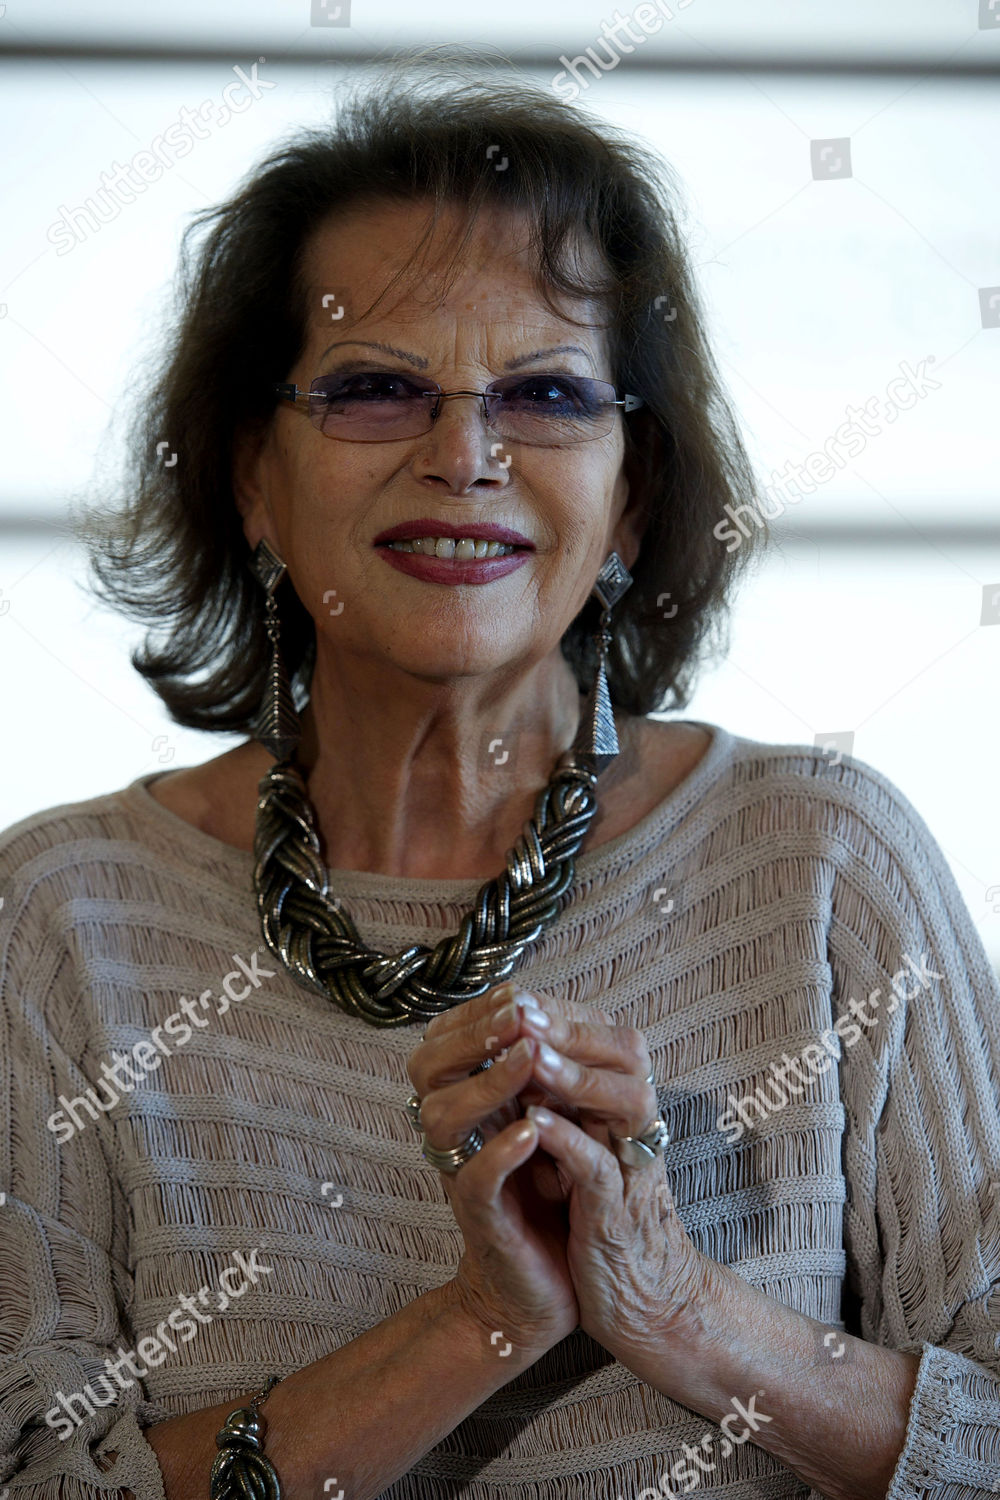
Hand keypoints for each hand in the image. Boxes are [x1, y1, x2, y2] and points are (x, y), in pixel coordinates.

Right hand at [407, 985, 615, 1355]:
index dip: (475, 1013)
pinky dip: (500, 1151)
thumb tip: (550, 1010)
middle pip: (427, 1067)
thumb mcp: (546, 1124)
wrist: (545, 1290)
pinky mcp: (483, 1220)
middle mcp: (456, 1135)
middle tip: (517, 1016)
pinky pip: (476, 1180)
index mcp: (467, 1104)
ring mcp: (463, 1175)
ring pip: (442, 1117)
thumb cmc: (547, 1199)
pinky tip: (532, 1130)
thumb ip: (539, 1077)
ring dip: (487, 1083)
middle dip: (472, 1034)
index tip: (517, 993)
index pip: (444, 1040)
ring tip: (528, 1060)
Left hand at [484, 987, 708, 1364]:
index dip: (563, 1015)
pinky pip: (598, 1170)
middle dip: (567, 1031)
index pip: (609, 1039)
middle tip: (520, 1009)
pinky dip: (569, 1143)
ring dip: (572, 1077)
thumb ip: (569, 1102)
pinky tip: (533, 1123)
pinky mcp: (618, 1216)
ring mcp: (632, 1171)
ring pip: (620, 1103)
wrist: (646, 1304)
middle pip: (623, 1057)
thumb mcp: (588, 1148)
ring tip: (528, 1053)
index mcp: (631, 1109)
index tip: (515, 996)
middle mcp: (639, 1131)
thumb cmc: (603, 1219)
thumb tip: (525, 1048)